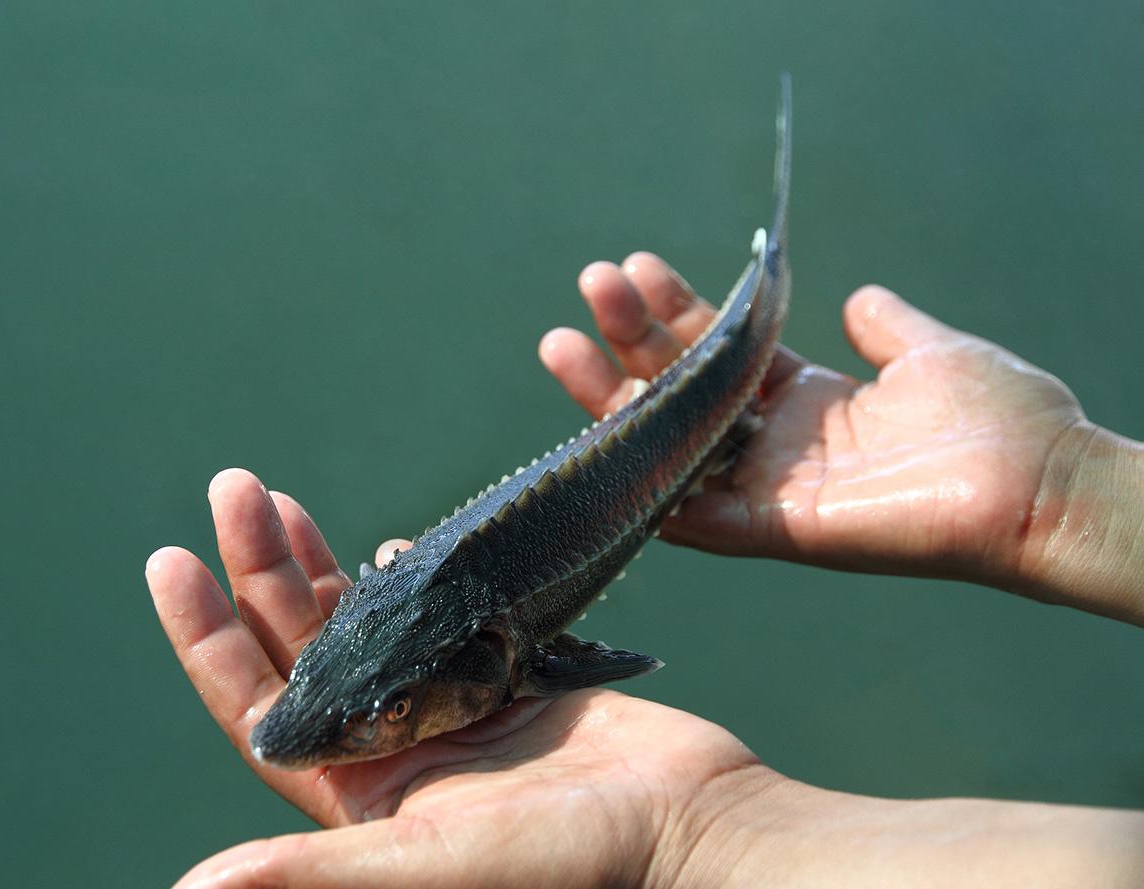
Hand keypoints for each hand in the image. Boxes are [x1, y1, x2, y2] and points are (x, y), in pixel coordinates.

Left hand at [146, 469, 765, 887]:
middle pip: (300, 649)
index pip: (255, 707)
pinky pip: (436, 617)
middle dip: (260, 570)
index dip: (205, 638)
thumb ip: (315, 870)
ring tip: (278, 499)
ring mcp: (445, 712)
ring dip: (316, 563)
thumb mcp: (424, 864)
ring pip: (361, 624)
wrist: (687, 830)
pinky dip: (407, 579)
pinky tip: (387, 543)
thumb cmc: (565, 863)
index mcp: (356, 798)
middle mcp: (390, 753)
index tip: (171, 559)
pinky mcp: (502, 679)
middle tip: (233, 487)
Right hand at [539, 253, 1141, 619]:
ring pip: (670, 446)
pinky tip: (594, 443)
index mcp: (810, 400)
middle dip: (634, 338)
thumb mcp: (932, 350)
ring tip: (563, 343)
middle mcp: (778, 443)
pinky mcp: (778, 530)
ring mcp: (772, 488)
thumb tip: (859, 296)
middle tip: (592, 285)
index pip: (721, 352)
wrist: (1040, 483)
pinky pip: (695, 518)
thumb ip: (887, 326)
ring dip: (614, 401)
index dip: (677, 311)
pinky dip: (646, 490)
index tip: (638, 266)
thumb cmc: (1000, 417)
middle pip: (683, 388)